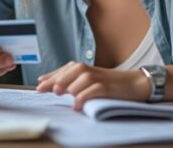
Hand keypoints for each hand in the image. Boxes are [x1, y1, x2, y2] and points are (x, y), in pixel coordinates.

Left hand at [36, 62, 150, 109]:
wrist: (133, 83)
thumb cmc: (108, 82)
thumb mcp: (88, 79)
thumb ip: (70, 79)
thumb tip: (48, 84)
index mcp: (80, 67)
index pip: (60, 72)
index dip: (48, 79)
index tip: (39, 86)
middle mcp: (85, 70)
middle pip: (65, 77)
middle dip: (54, 84)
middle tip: (47, 92)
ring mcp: (95, 77)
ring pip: (76, 84)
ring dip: (70, 92)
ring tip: (69, 100)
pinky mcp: (104, 87)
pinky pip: (89, 92)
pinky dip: (82, 99)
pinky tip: (77, 106)